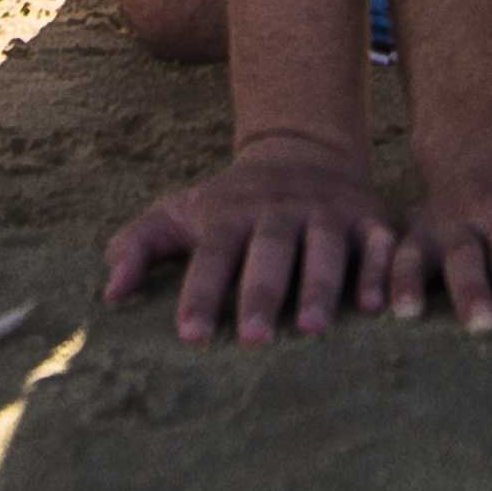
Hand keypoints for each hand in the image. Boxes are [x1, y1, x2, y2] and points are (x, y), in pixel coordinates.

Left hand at [102, 132, 390, 345]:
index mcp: (232, 215)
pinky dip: (382, 272)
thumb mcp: (180, 212)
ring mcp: (328, 213)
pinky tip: (380, 305)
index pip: (212, 256)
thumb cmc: (230, 204)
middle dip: (262, 293)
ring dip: (322, 287)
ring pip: (326, 248)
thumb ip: (140, 245)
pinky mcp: (370, 218)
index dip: (202, 295)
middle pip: (270, 251)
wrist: (303, 151)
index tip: (192, 337)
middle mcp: (280, 212)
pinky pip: (380, 244)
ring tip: (313, 328)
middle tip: (255, 339)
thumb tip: (109, 294)